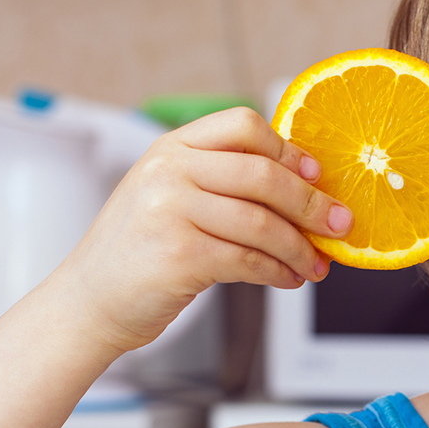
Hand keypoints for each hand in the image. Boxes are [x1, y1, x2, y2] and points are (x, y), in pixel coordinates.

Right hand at [54, 107, 352, 352]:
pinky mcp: (178, 256)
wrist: (88, 302)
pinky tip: (288, 279)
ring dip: (299, 248)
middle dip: (311, 204)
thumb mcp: (168, 197)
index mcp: (170, 149)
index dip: (288, 150)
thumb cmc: (139, 253)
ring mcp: (169, 212)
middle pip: (263, 175)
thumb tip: (305, 188)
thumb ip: (220, 182)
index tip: (317, 174)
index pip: (242, 125)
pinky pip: (248, 260)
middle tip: (340, 224)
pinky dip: (278, 272)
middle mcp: (167, 171)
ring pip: (262, 223)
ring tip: (315, 265)